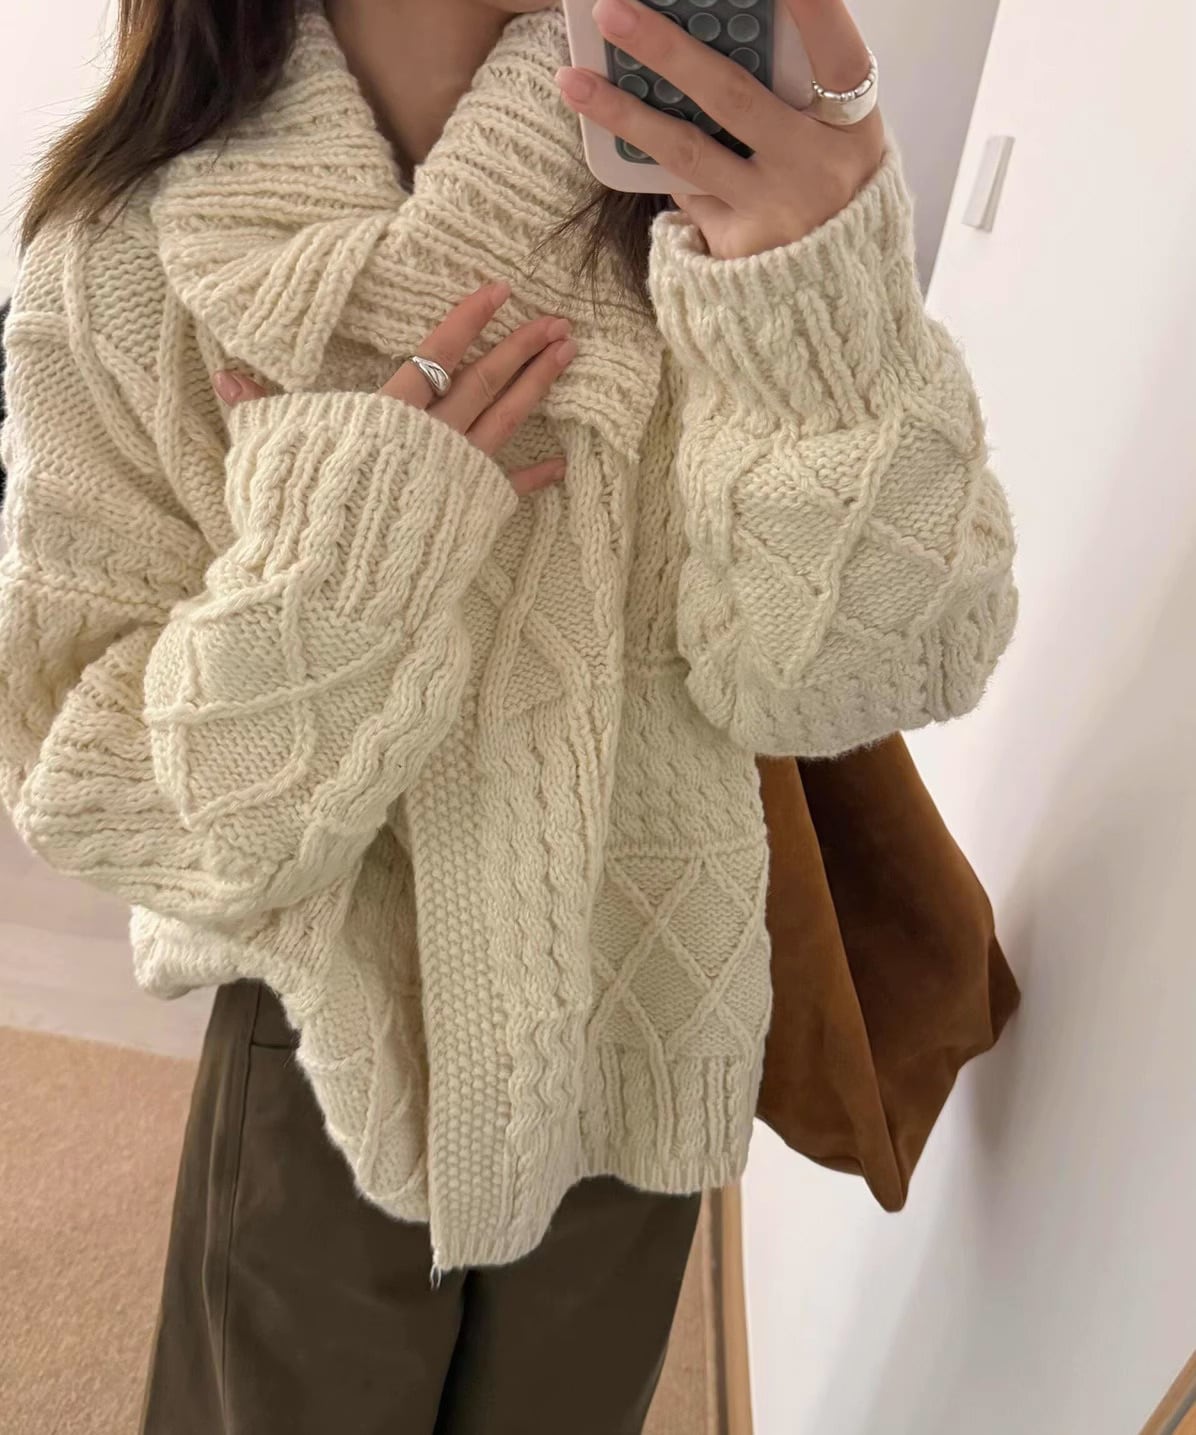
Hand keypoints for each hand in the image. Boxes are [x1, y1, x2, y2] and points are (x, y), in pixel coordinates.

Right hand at [213, 283, 576, 496]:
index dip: (467, 320)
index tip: (500, 290)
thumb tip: (227, 377)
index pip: (434, 354)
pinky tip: (561, 465)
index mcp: (387, 416)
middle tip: (558, 321)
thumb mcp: (275, 452)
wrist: (336, 588)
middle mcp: (431, 440)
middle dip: (522, 348)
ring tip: (569, 356)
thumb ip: (261, 410)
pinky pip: (507, 490)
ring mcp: (456, 476)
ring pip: (504, 421)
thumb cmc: (302, 515)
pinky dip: (534, 478)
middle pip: (483, 382)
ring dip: (538, 386)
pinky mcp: (468, 514)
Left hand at [555, 0, 884, 259]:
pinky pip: (685, 189)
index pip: (838, 52)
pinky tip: (619, 131)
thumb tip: (716, 24)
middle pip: (734, 97)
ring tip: (573, 80)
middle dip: (666, 49)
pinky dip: (657, 158)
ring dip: (624, 113)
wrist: (833, 291)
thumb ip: (793, 86)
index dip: (813, 10)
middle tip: (611, 11)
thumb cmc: (828, 185)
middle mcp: (817, 168)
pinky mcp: (737, 246)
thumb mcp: (833, 134)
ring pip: (687, 153)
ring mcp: (774, 211)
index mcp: (853, 125)